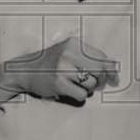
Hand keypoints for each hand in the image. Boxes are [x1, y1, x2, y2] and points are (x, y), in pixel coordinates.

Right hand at [2, 37, 118, 104]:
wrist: (25, 70)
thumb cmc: (51, 62)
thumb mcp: (68, 52)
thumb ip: (89, 58)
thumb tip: (113, 71)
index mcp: (74, 44)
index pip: (102, 57)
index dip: (111, 70)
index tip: (115, 78)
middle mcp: (69, 54)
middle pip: (99, 70)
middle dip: (101, 80)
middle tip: (96, 84)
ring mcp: (63, 69)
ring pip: (91, 84)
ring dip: (87, 88)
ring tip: (75, 84)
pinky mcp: (59, 83)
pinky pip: (81, 94)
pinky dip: (79, 95)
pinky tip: (70, 90)